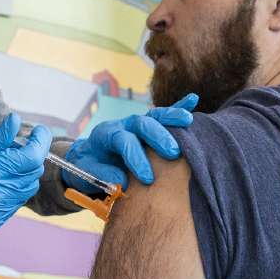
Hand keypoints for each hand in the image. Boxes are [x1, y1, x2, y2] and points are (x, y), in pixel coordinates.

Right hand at [0, 113, 51, 259]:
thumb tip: (17, 122)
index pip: (30, 158)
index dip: (40, 141)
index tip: (39, 131)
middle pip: (32, 173)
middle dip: (31, 155)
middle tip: (16, 143)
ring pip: (27, 188)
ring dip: (22, 172)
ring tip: (2, 161)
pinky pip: (15, 201)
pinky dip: (13, 187)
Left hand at [62, 93, 198, 193]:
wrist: (87, 158)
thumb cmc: (88, 167)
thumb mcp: (86, 173)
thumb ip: (101, 174)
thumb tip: (121, 178)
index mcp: (105, 135)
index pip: (123, 141)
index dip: (135, 157)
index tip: (148, 177)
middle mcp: (122, 125)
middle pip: (141, 123)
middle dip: (157, 136)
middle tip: (173, 153)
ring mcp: (135, 123)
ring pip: (153, 115)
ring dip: (171, 116)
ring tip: (188, 120)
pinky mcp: (146, 126)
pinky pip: (162, 115)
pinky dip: (177, 107)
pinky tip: (193, 100)